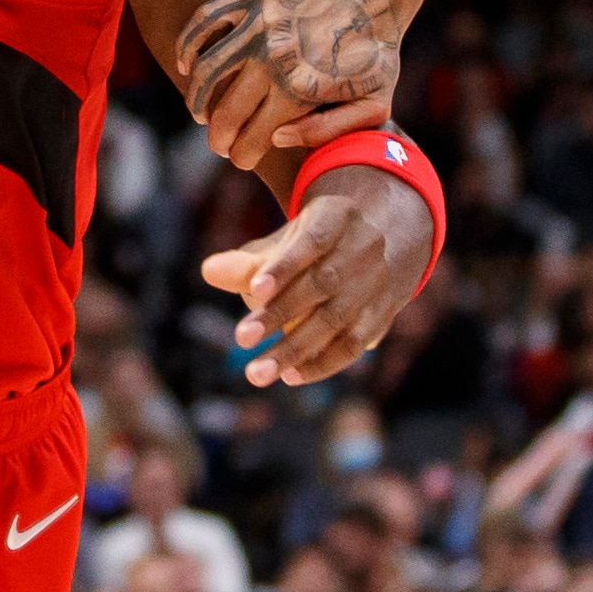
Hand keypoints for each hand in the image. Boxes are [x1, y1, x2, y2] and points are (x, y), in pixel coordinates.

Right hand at [179, 0, 403, 163]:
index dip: (241, 156)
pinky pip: (204, 21)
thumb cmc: (377, 48)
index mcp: (299, 90)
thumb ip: (329, 130)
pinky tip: (188, 64)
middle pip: (225, 113)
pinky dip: (188, 45)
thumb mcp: (374, 102)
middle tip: (219, 144)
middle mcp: (272, 59)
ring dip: (197, 100)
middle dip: (218, 138)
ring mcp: (257, 24)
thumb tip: (278, 139)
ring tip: (199, 111)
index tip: (240, 158)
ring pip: (206, 71)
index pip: (252, 140)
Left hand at [201, 169, 433, 388]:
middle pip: (324, 283)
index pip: (314, 239)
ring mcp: (379, 282)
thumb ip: (248, 261)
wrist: (378, 248)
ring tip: (257, 372)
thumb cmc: (315, 246)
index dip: (286, 264)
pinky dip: (322, 363)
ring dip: (296, 348)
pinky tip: (290, 376)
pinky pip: (353, 344)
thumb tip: (209, 271)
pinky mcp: (383, 315)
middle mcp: (365, 246)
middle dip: (281, 313)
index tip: (254, 289)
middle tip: (241, 338)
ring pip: (338, 319)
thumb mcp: (285, 242)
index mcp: (339, 215)